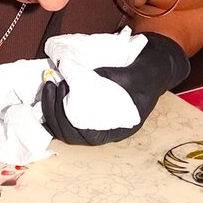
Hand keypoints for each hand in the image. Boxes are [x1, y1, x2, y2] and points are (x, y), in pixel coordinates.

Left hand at [41, 32, 189, 144]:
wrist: (153, 67)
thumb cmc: (147, 74)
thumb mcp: (133, 75)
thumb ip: (109, 78)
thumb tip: (79, 77)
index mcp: (119, 127)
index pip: (87, 136)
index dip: (69, 117)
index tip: (63, 88)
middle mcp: (105, 129)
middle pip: (71, 134)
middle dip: (54, 112)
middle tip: (52, 85)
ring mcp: (95, 122)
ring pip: (64, 128)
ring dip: (51, 110)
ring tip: (49, 85)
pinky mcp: (88, 110)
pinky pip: (66, 117)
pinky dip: (53, 107)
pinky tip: (50, 91)